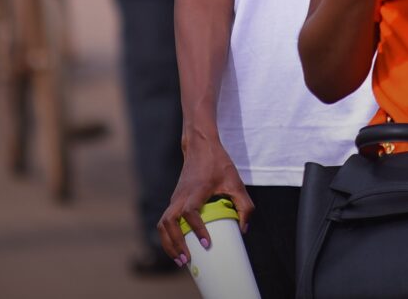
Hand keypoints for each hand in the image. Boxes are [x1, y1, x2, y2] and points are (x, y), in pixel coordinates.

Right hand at [156, 131, 253, 265]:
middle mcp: (180, 196)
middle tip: (187, 260)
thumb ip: (245, 205)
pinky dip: (168, 237)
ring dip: (168, 243)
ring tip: (180, 260)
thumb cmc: (218, 163)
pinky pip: (165, 222)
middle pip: (168, 222)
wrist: (200, 146)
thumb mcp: (236, 182)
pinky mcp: (174, 201)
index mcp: (196, 190)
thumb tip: (243, 230)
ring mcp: (174, 199)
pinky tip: (178, 249)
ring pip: (163, 224)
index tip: (206, 243)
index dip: (197, 229)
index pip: (190, 212)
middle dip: (175, 244)